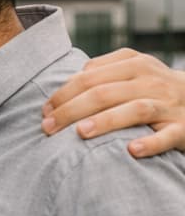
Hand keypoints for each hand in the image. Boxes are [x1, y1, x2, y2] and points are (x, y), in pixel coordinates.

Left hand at [42, 48, 184, 158]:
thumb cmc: (155, 87)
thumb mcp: (135, 69)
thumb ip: (104, 69)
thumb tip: (73, 76)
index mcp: (135, 65)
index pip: (90, 77)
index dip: (64, 94)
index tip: (44, 111)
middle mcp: (152, 81)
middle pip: (105, 93)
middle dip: (72, 110)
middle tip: (48, 127)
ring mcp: (169, 105)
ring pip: (134, 110)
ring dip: (106, 121)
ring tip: (80, 133)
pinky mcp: (184, 128)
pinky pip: (168, 135)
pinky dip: (150, 143)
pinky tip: (131, 151)